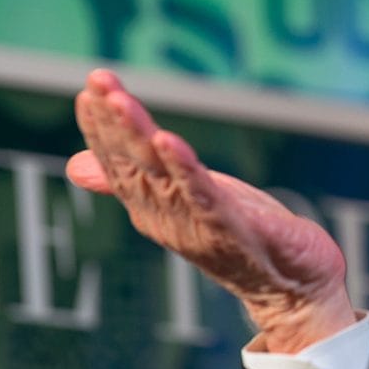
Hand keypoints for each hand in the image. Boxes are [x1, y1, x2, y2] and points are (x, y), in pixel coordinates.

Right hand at [66, 69, 356, 352]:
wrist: (293, 286)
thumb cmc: (240, 238)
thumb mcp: (182, 199)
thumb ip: (135, 180)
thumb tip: (75, 164)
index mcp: (154, 209)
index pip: (119, 163)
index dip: (102, 127)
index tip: (89, 87)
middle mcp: (167, 219)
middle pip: (134, 165)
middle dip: (113, 123)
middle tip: (96, 82)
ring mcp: (198, 226)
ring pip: (161, 175)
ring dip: (138, 136)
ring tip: (119, 101)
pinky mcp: (234, 230)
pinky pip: (203, 196)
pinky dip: (183, 169)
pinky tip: (167, 141)